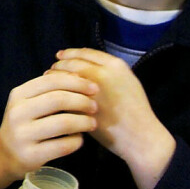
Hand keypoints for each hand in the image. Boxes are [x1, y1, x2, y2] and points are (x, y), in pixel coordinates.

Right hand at [0, 72, 97, 188]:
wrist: (6, 154)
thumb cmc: (25, 123)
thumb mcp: (29, 102)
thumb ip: (50, 90)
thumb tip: (81, 78)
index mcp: (18, 95)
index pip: (51, 81)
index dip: (76, 82)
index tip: (94, 88)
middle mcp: (18, 113)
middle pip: (58, 100)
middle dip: (82, 101)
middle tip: (95, 107)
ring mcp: (22, 135)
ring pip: (63, 123)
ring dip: (84, 121)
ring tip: (92, 123)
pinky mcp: (31, 155)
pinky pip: (63, 145)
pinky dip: (77, 140)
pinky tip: (79, 138)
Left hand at [49, 48, 175, 188]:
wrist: (140, 136)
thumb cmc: (135, 111)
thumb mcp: (128, 82)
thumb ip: (109, 72)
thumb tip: (87, 65)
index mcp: (115, 65)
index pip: (86, 53)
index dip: (71, 53)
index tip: (61, 56)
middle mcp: (102, 73)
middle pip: (72, 62)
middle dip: (59, 64)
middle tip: (52, 68)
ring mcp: (90, 89)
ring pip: (64, 76)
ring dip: (54, 76)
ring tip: (48, 80)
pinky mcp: (81, 105)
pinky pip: (62, 93)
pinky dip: (54, 91)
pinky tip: (51, 95)